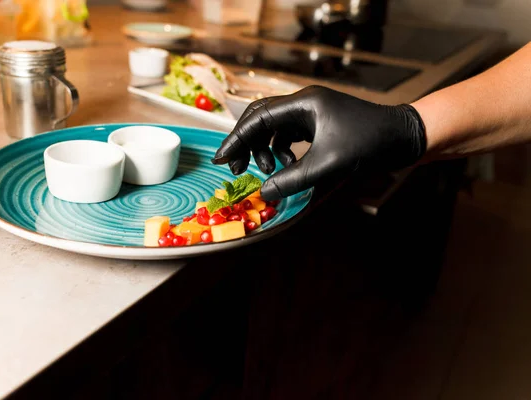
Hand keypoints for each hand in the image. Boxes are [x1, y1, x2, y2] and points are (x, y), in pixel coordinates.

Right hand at [211, 85, 426, 199]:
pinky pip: (288, 135)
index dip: (235, 139)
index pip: (257, 117)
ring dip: (265, 150)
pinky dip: (282, 152)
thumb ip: (293, 179)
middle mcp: (304, 103)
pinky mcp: (319, 124)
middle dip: (246, 144)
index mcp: (304, 103)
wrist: (404, 137)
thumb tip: (264, 193)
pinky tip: (289, 167)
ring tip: (272, 171)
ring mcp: (311, 112)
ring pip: (273, 129)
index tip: (220, 159)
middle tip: (236, 169)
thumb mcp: (328, 164)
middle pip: (260, 119)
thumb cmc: (371, 143)